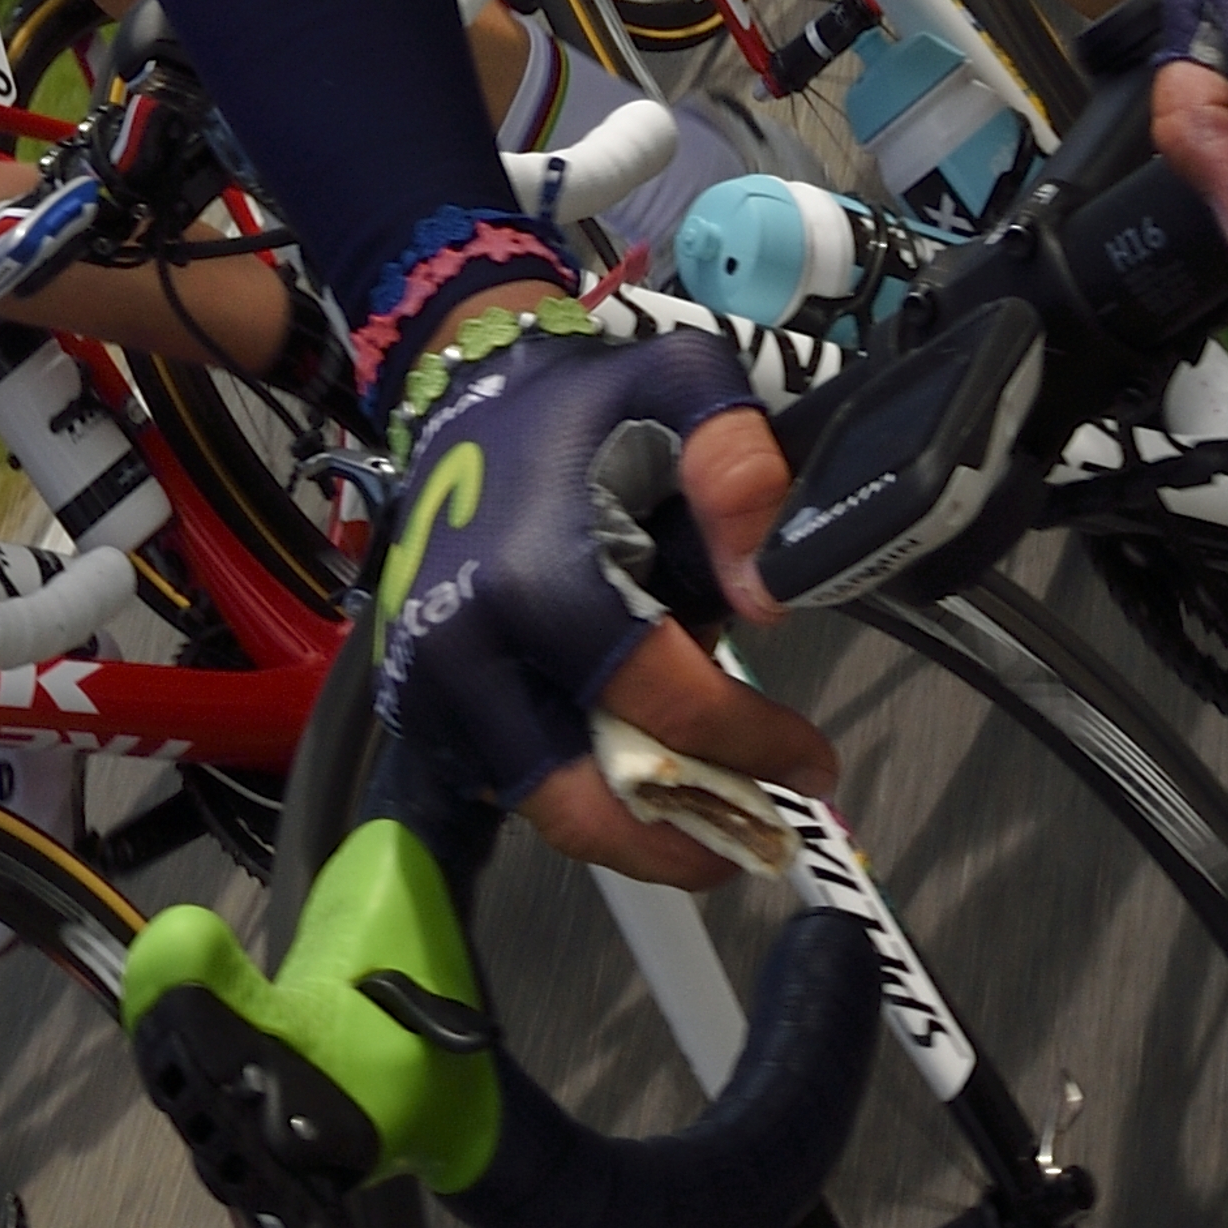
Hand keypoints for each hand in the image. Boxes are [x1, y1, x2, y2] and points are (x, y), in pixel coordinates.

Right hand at [375, 315, 833, 889]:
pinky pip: (499, 776)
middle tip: (748, 842)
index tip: (815, 765)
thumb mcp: (678, 384)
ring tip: (703, 824)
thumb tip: (766, 590)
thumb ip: (734, 464)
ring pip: (538, 805)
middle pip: (579, 803)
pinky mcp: (412, 695)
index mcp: (539, 582)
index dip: (754, 747)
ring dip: (626, 829)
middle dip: (674, 842)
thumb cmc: (584, 402)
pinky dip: (571, 790)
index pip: (666, 706)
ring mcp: (428, 681)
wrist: (462, 390)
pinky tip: (630, 777)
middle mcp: (470, 650)